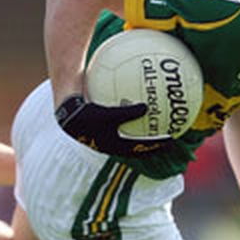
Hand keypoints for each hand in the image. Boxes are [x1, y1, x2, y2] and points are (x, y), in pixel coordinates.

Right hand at [55, 94, 171, 157]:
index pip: (140, 149)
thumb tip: (147, 108)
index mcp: (114, 145)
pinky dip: (128, 106)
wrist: (67, 112)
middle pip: (135, 141)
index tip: (172, 139)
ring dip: (139, 123)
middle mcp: (110, 141)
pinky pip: (119, 113)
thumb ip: (129, 113)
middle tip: (166, 131)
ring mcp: (104, 131)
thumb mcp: (110, 115)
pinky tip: (132, 90)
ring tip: (152, 112)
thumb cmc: (88, 114)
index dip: (157, 145)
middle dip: (150, 138)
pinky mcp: (99, 119)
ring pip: (127, 128)